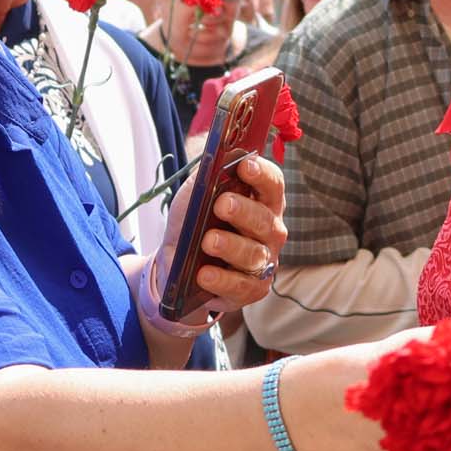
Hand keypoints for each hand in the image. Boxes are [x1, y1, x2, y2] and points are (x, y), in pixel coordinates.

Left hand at [192, 154, 288, 316]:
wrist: (178, 262)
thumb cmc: (195, 221)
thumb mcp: (196, 194)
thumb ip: (207, 177)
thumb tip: (214, 161)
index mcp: (262, 201)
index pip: (272, 184)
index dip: (261, 174)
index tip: (244, 166)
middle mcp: (270, 231)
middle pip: (264, 220)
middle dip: (243, 211)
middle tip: (221, 205)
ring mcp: (264, 262)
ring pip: (254, 254)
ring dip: (230, 246)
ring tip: (208, 242)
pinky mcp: (252, 289)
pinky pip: (241, 286)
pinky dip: (221, 280)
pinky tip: (204, 274)